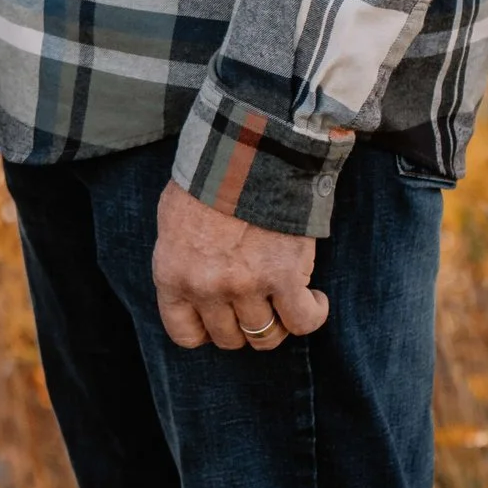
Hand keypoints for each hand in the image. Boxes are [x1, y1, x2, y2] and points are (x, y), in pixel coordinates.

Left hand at [152, 183, 327, 353]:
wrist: (247, 150)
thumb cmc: (208, 179)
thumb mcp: (174, 222)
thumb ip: (182, 261)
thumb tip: (195, 285)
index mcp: (173, 276)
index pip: (185, 333)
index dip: (206, 331)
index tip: (222, 319)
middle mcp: (206, 288)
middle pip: (228, 338)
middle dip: (244, 326)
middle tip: (259, 305)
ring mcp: (246, 286)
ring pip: (265, 336)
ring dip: (279, 324)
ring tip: (288, 302)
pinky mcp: (285, 277)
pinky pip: (303, 321)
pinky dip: (312, 314)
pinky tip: (314, 299)